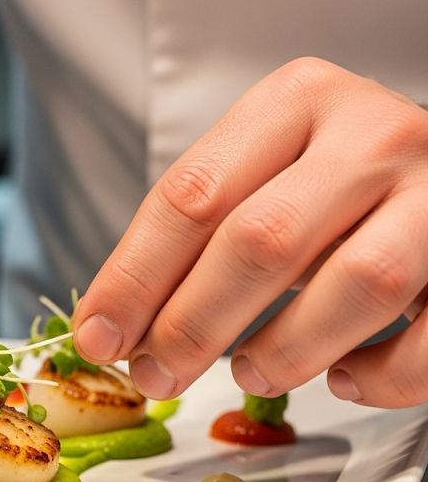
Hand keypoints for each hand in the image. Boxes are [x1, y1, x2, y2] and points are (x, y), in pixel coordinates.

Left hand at [73, 57, 427, 407]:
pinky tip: (344, 379)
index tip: (98, 336)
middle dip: (192, 324)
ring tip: (248, 372)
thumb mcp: (255, 182)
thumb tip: (110, 327)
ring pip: (357, 283)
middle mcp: (371, 133)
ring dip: (285, 349)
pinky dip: (382, 374)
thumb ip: (189, 240)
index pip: (192, 195)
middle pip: (261, 240)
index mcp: (295, 102)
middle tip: (156, 373)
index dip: (134, 277)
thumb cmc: (327, 185)